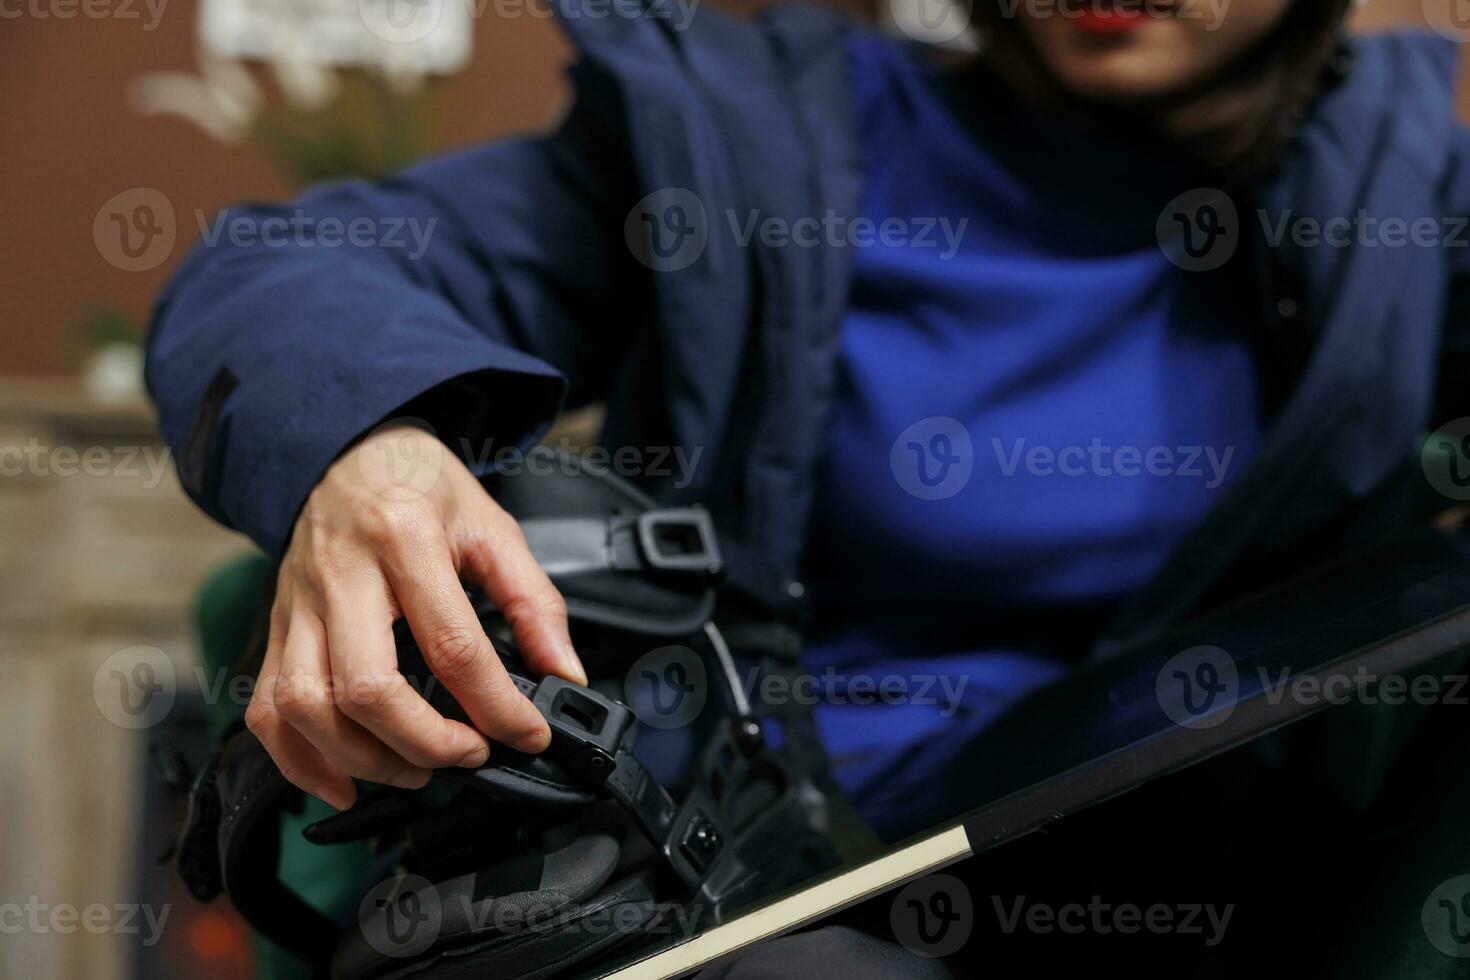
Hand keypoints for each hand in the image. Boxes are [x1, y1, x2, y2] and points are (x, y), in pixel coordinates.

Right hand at [244, 422, 586, 810]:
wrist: (343, 451)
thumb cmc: (418, 486)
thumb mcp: (492, 525)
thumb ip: (534, 602)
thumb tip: (565, 674)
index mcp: (405, 540)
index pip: (453, 645)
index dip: (497, 705)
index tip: (528, 734)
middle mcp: (342, 576)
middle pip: (368, 687)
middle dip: (425, 743)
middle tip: (469, 753)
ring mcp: (299, 607)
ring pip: (307, 707)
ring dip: (365, 759)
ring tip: (415, 770)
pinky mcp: (277, 630)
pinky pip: (268, 711)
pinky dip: (300, 762)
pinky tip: (345, 783)